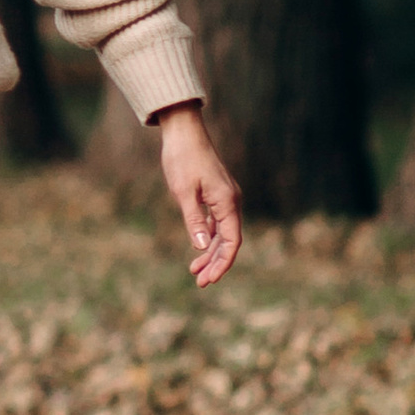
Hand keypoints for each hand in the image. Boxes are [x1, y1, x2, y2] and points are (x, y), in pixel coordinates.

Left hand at [154, 103, 240, 286]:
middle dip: (216, 263)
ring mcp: (225, 198)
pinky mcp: (216, 194)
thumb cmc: (182, 159)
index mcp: (228, 203)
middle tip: (200, 282)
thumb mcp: (184, 192)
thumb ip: (194, 220)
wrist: (183, 131)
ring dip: (211, 253)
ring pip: (222, 233)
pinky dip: (208, 237)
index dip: (222, 264)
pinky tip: (199, 248)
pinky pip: (217, 222)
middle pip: (228, 241)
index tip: (209, 279)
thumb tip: (202, 247)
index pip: (231, 242)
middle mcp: (231, 202)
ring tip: (195, 271)